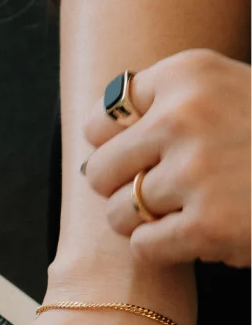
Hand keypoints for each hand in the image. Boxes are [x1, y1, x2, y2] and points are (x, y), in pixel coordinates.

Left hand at [83, 48, 251, 265]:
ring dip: (147, 222)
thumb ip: (167, 104)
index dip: (116, 145)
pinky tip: (199, 235)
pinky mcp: (207, 224)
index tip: (144, 155)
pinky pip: (144, 246)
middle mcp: (186, 116)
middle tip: (163, 193)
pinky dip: (165, 250)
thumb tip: (92, 135)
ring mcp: (196, 172)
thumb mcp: (231, 93)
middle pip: (100, 169)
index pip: (103, 117)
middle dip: (124, 188)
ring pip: (119, 212)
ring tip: (189, 212)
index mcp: (190, 74)